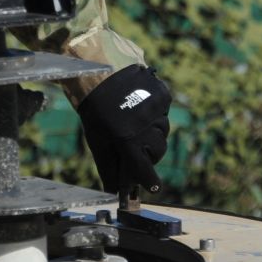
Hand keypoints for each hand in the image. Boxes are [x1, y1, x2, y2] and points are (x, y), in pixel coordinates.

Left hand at [79, 64, 171, 196]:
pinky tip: (141, 107)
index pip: (144, 169)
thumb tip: (113, 190)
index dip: (150, 181)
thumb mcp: (97, 138)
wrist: (100, 70)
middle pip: (158, 151)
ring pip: (163, 132)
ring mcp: (157, 109)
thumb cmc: (96, 108)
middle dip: (149, 153)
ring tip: (135, 121)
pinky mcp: (163, 96)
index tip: (153, 187)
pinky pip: (165, 113)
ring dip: (153, 132)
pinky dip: (155, 114)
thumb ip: (107, 165)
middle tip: (136, 147)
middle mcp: (145, 125)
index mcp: (126, 139)